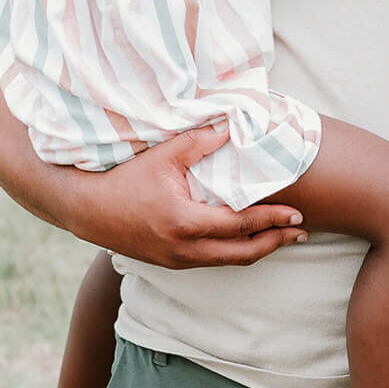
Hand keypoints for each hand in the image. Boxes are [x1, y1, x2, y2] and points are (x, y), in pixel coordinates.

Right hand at [68, 121, 309, 267]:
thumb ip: (200, 141)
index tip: (298, 215)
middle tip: (301, 232)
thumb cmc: (124, 179)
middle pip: (243, 254)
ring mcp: (178, 260)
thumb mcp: (163, 155)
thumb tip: (232, 124)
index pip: (241, 225)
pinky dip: (235, 252)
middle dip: (275, 243)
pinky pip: (213, 261)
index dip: (273, 220)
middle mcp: (185, 248)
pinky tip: (247, 240)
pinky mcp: (172, 263)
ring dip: (258, 250)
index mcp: (186, 222)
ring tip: (282, 237)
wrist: (87, 209)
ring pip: (229, 262)